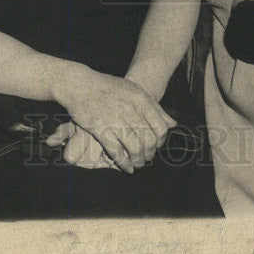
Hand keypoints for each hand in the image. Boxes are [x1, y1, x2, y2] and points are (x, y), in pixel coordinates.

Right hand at [52, 64, 175, 172]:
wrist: (81, 85)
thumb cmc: (109, 87)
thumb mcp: (135, 90)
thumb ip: (154, 107)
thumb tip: (172, 124)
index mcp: (141, 100)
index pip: (160, 128)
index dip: (160, 141)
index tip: (156, 146)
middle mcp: (131, 111)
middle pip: (149, 140)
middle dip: (150, 154)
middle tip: (147, 158)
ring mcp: (116, 121)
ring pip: (135, 149)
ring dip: (138, 161)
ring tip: (137, 164)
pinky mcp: (101, 130)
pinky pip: (117, 152)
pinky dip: (124, 163)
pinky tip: (127, 168)